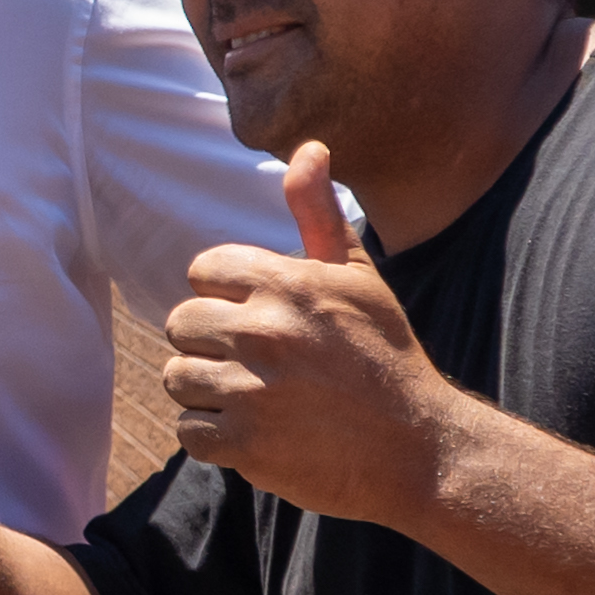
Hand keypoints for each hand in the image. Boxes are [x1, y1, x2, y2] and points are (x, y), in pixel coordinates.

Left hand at [162, 142, 458, 521]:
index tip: (258, 316)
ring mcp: (250, 390)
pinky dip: (214, 437)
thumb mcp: (358, 277)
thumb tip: (307, 148)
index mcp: (285, 284)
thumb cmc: (385, 355)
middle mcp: (262, 331)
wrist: (418, 446)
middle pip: (180, 323)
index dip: (226, 294)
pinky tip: (254, 433)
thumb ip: (317, 213)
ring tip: (255, 398)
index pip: (202, 270)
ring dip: (207, 391)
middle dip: (209, 342)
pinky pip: (188, 431)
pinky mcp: (243, 444)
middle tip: (253, 361)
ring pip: (177, 377)